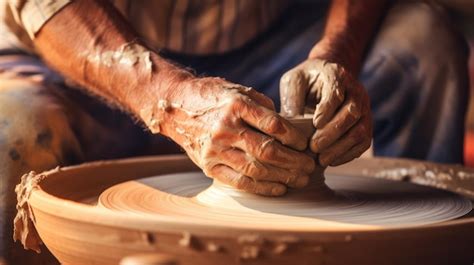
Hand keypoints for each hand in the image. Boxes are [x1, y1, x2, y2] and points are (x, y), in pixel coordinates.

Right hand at [154, 77, 314, 195]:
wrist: (176, 105)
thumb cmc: (213, 96)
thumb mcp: (239, 91)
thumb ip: (263, 108)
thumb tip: (290, 129)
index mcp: (237, 105)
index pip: (274, 125)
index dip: (295, 137)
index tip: (306, 144)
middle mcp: (226, 128)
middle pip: (268, 150)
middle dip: (294, 161)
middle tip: (310, 166)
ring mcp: (215, 149)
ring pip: (256, 169)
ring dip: (283, 177)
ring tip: (300, 179)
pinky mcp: (209, 165)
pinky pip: (239, 182)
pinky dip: (262, 188)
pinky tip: (279, 188)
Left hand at [280, 59, 371, 166]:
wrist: (326, 76)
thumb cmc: (306, 80)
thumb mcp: (294, 81)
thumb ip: (292, 98)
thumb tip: (290, 124)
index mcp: (336, 75)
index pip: (336, 93)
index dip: (327, 110)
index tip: (314, 124)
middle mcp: (355, 90)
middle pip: (351, 113)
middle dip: (332, 133)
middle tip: (314, 147)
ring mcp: (364, 108)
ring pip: (360, 130)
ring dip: (341, 148)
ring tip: (321, 159)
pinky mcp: (365, 123)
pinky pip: (364, 141)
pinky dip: (348, 154)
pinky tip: (332, 161)